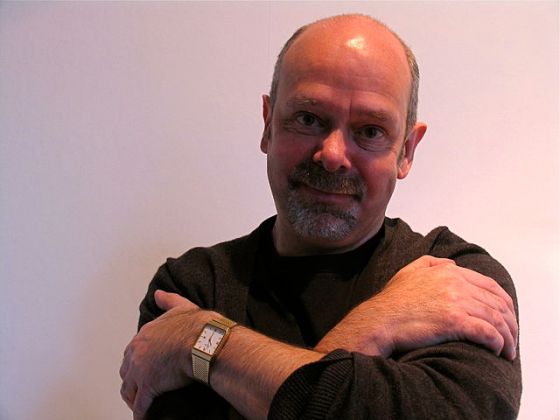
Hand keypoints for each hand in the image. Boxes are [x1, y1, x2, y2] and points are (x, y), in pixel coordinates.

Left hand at [120, 290, 210, 419]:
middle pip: (126, 371)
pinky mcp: (148, 387)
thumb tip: (159, 294)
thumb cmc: (197, 326)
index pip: (134, 351)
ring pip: (129, 389)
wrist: (204, 341)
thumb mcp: (181, 306)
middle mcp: (138, 351)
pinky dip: (141, 413)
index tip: (144, 367)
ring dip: (133, 398)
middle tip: (138, 387)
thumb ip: (168, 300)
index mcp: (145, 334)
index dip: (138, 361)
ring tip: (139, 404)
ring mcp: (141, 370)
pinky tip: (143, 418)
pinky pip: (140, 406)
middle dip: (132, 380)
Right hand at [315, 256, 516, 359]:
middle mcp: (455, 283)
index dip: (504, 302)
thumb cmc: (392, 301)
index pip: (489, 285)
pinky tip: (498, 351)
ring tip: (509, 350)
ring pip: (496, 318)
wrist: (379, 320)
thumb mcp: (409, 272)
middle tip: (512, 337)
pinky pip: (488, 333)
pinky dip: (498, 343)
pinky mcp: (455, 322)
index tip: (507, 316)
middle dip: (510, 322)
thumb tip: (452, 264)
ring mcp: (456, 302)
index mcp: (448, 271)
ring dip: (508, 337)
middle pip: (497, 302)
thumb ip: (431, 262)